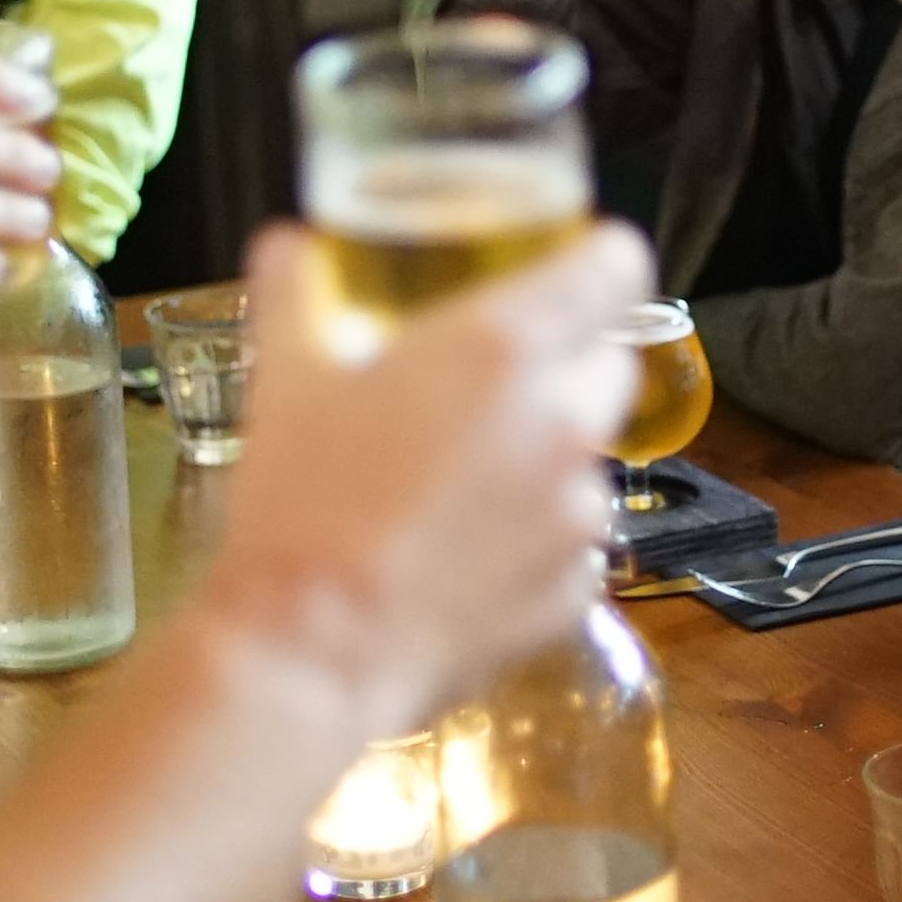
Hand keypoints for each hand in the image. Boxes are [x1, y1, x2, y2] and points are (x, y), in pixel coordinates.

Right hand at [215, 219, 650, 726]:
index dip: (595, 260)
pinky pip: (576, 539)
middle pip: (609, 360)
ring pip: (591, 454)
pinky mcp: (576, 587)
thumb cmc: (301, 505)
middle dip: (563, 363)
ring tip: (466, 479)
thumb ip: (294, 291)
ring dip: (547, 454)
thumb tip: (289, 248)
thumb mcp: (284, 376)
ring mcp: (578, 510)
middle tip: (489, 384)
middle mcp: (564, 420)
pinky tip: (469, 548)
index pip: (616, 264)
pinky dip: (539, 535)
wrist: (313, 652)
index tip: (567, 270)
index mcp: (506, 346)